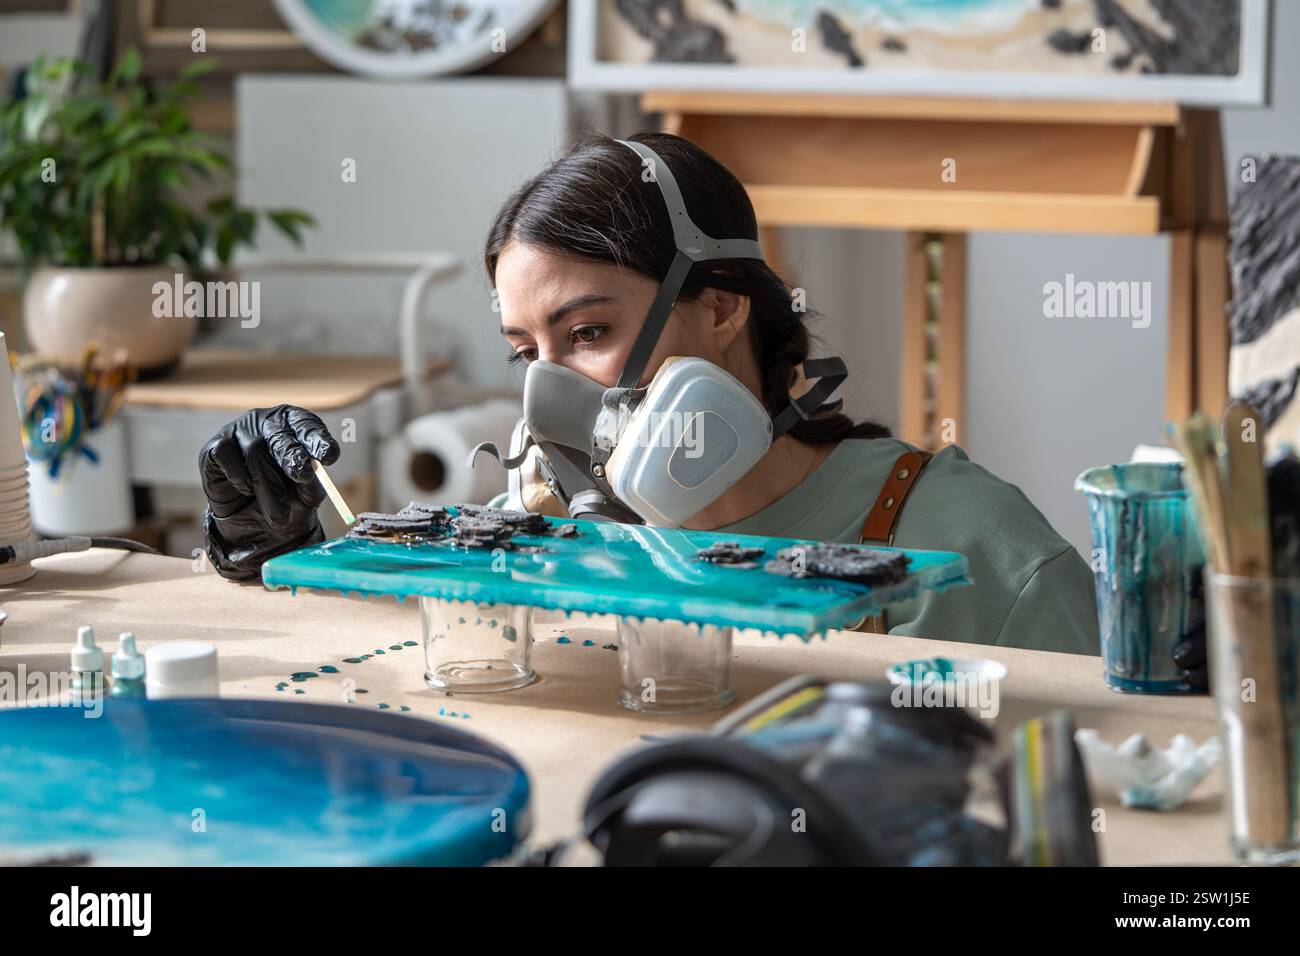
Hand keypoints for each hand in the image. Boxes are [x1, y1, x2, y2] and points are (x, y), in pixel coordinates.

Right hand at [199, 405, 340, 579]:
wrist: (254, 525)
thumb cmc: (286, 500)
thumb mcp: (306, 495)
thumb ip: (313, 482)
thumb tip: (312, 469)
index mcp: (295, 428)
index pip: (306, 424)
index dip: (317, 438)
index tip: (329, 456)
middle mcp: (266, 423)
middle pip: (279, 434)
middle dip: (293, 457)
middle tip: (303, 477)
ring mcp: (239, 432)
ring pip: (254, 450)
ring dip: (267, 485)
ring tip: (277, 515)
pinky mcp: (214, 447)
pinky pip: (226, 454)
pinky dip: (239, 476)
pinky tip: (247, 491)